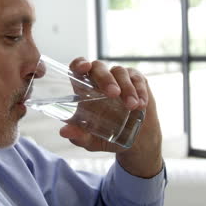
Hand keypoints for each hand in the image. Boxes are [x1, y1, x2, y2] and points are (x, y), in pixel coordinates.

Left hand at [60, 58, 162, 177]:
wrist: (135, 142)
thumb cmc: (107, 136)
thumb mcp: (90, 140)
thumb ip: (78, 136)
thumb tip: (64, 132)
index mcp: (84, 89)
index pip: (77, 67)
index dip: (79, 63)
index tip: (84, 67)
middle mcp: (100, 80)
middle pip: (99, 67)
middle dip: (106, 78)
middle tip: (113, 94)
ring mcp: (119, 78)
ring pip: (120, 72)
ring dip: (126, 88)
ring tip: (131, 106)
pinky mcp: (137, 81)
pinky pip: (137, 79)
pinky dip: (139, 91)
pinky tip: (141, 104)